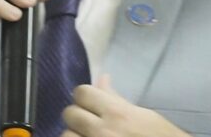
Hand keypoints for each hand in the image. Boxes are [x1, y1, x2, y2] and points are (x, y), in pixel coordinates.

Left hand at [62, 75, 189, 136]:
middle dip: (77, 117)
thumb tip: (102, 79)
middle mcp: (103, 131)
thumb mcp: (144, 115)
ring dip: (75, 135)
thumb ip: (117, 99)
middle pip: (70, 114)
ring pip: (66, 136)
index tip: (90, 103)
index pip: (81, 92)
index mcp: (117, 113)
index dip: (84, 96)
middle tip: (88, 123)